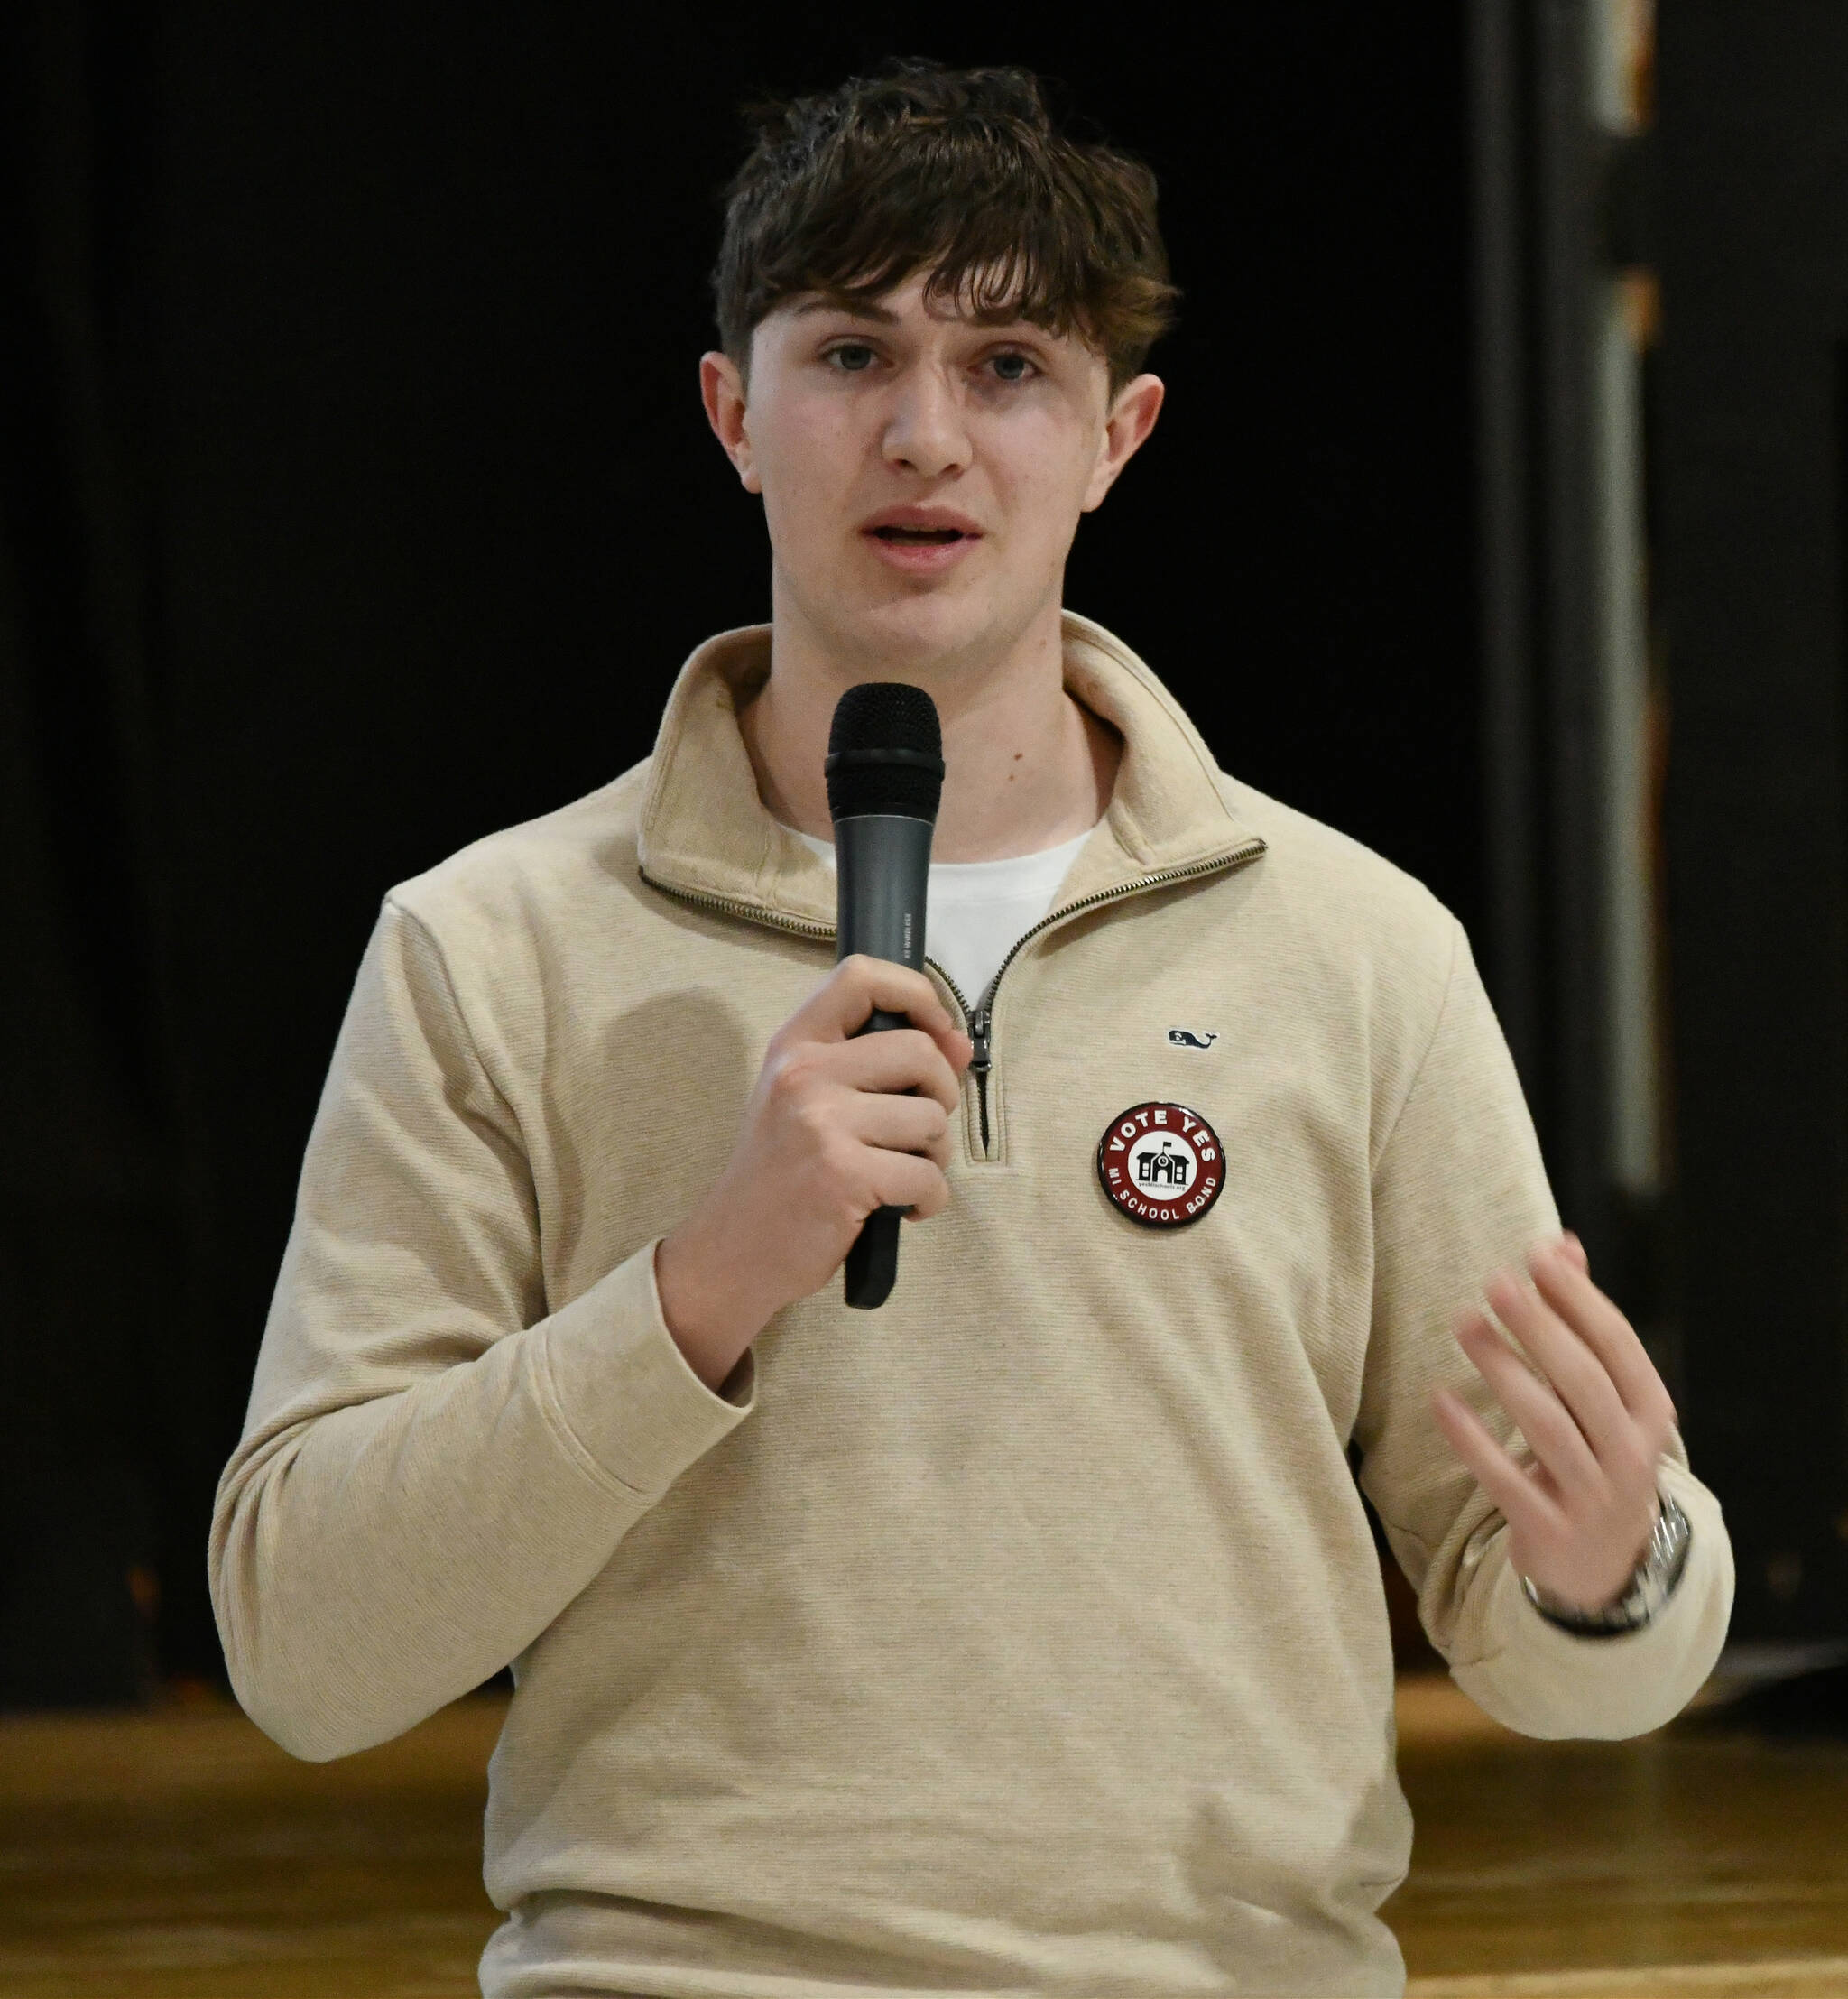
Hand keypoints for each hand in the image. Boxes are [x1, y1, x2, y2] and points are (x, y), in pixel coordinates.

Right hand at [655, 956, 971, 1389]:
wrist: (732, 1250)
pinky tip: (899, 1209)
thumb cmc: (780, 1174)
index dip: (918, 993)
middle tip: (920, 1131)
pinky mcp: (844, 1176)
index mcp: (795, 1045)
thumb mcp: (812, 1102)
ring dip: (935, 1155)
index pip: (862, 976)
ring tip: (900, 1173)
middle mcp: (804, 1073)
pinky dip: (928, 1200)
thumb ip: (880, 1066)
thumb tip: (959, 1044)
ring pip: (932, 1118)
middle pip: (920, 1051)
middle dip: (942, 1094)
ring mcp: (823, 1124)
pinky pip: (928, 1177)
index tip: (937, 1031)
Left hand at [1431, 1231, 1677, 1613]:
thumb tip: (1563, 1245)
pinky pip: (1506, 1479)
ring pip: (1547, 1426)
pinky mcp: (1548, 1529)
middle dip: (1539, 1327)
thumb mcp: (1606, 1398)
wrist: (1605, 1568)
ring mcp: (1592, 1497)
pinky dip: (1473, 1439)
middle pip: (1583, 1381)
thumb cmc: (1597, 1454)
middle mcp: (1629, 1455)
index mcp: (1650, 1414)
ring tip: (1464, 1323)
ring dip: (1504, 1370)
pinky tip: (1441, 1400)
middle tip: (1494, 1282)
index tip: (1536, 1256)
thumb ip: (1584, 1323)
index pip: (1617, 1347)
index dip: (1578, 1300)